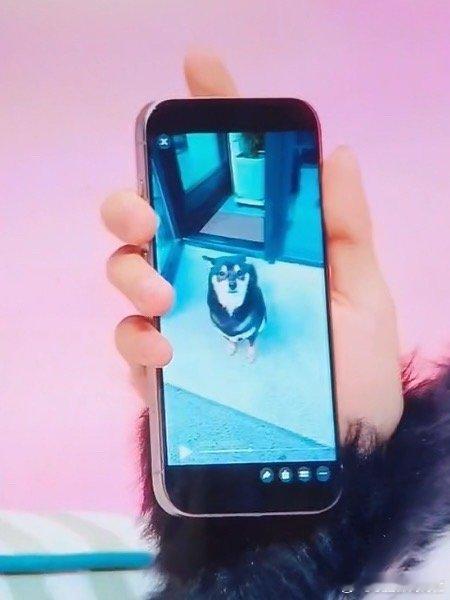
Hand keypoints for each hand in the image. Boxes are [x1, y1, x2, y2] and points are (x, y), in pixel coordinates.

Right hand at [101, 50, 402, 443]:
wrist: (334, 461)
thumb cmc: (353, 382)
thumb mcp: (363, 300)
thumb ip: (345, 231)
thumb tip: (337, 155)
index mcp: (256, 251)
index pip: (227, 177)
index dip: (211, 117)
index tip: (202, 69)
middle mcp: (211, 276)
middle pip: (150, 217)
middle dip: (135, 197)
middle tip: (150, 210)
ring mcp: (183, 319)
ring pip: (125, 270)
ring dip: (129, 266)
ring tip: (162, 288)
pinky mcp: (165, 369)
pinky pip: (130, 339)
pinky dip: (136, 335)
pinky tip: (163, 343)